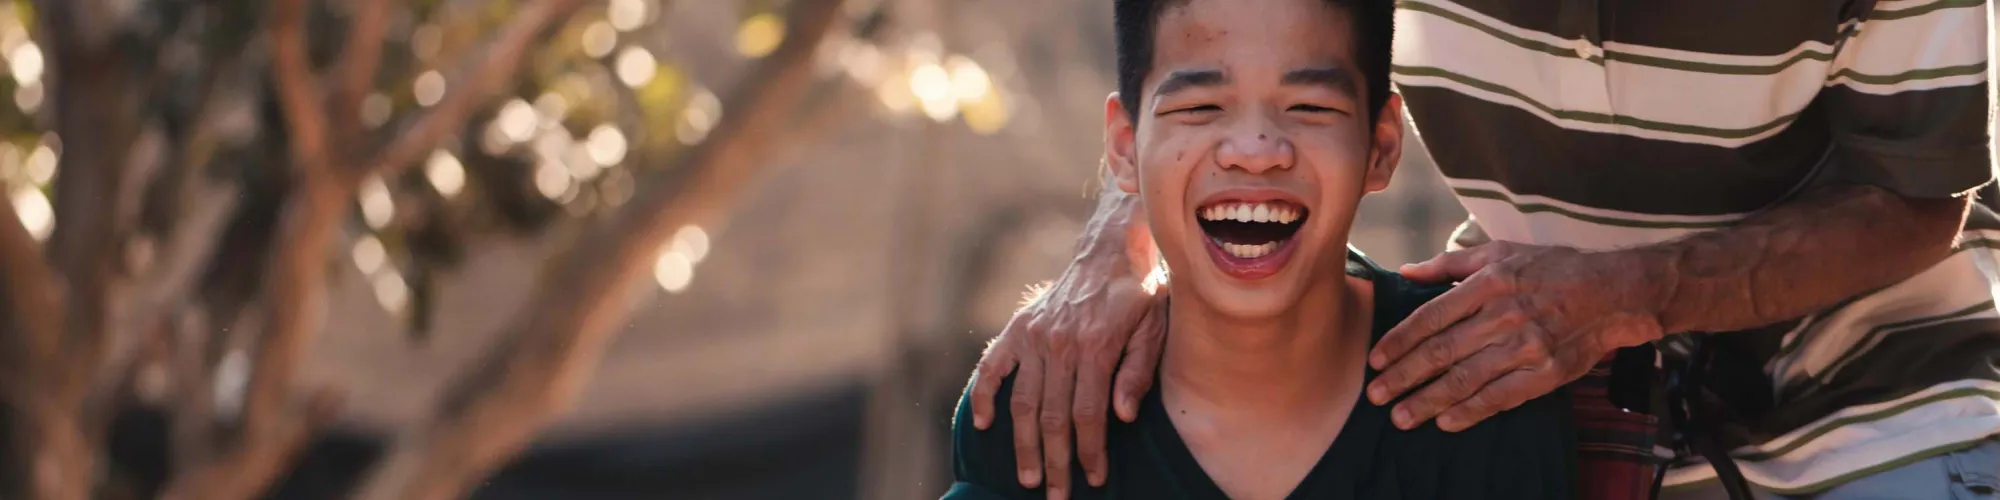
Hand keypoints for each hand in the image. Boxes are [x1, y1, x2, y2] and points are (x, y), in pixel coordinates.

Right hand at [968, 191, 1168, 498]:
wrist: (1110, 248)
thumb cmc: (1142, 291)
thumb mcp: (1156, 326)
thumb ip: (1138, 370)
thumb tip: (1122, 416)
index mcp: (1096, 345)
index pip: (1088, 414)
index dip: (1090, 452)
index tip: (1094, 479)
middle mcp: (1060, 343)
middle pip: (1053, 417)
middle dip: (1055, 462)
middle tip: (1056, 495)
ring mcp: (1034, 336)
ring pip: (1023, 402)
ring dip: (1023, 444)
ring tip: (1026, 478)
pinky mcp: (1018, 328)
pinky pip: (993, 367)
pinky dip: (984, 396)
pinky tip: (983, 425)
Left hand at [1365, 241, 1668, 431]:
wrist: (1614, 293)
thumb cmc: (1553, 269)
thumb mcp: (1501, 252)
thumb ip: (1450, 264)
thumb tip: (1406, 273)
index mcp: (1490, 283)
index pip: (1431, 317)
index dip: (1399, 341)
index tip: (1375, 360)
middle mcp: (1504, 315)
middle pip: (1442, 352)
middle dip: (1404, 377)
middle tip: (1376, 395)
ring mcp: (1526, 347)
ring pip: (1466, 379)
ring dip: (1428, 401)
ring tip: (1401, 416)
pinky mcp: (1546, 373)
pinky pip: (1501, 397)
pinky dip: (1471, 412)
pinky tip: (1446, 422)